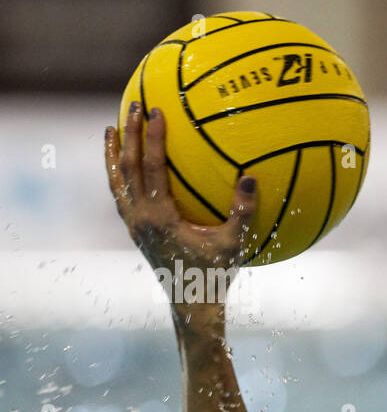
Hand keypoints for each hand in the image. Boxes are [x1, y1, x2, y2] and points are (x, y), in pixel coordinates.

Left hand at [104, 102, 258, 299]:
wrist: (191, 305)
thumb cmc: (216, 275)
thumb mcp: (234, 244)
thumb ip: (243, 211)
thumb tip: (251, 178)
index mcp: (160, 217)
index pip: (152, 168)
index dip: (152, 138)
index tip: (156, 112)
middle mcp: (140, 219)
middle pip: (127, 167)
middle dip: (129, 134)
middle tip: (133, 106)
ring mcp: (134, 225)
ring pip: (116, 182)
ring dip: (114, 154)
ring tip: (111, 129)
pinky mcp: (135, 231)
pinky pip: (121, 195)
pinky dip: (118, 175)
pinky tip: (123, 165)